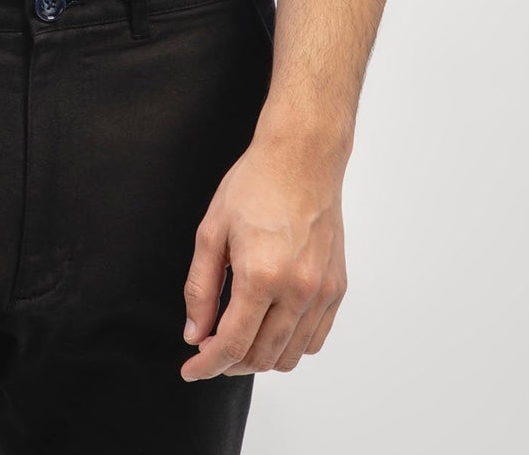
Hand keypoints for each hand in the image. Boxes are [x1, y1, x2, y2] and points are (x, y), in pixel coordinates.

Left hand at [180, 134, 347, 378]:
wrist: (302, 158)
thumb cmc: (255, 185)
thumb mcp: (212, 231)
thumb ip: (201, 288)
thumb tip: (194, 333)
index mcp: (261, 275)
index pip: (231, 344)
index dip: (207, 365)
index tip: (191, 370)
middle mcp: (297, 290)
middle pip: (262, 357)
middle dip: (229, 364)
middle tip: (209, 351)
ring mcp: (322, 292)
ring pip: (290, 356)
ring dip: (261, 359)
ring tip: (239, 339)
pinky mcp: (337, 288)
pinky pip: (315, 339)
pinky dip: (291, 346)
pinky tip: (271, 327)